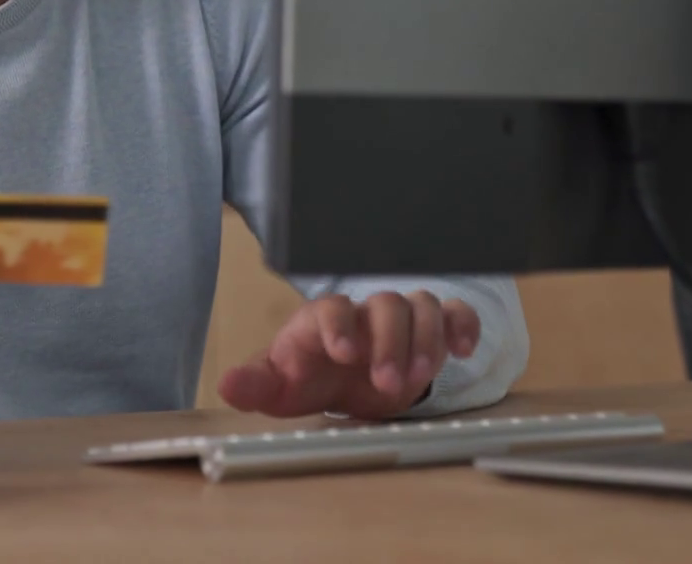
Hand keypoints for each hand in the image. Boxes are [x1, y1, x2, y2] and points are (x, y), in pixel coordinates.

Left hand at [217, 292, 480, 419]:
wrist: (342, 380)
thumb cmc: (309, 376)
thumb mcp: (280, 386)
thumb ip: (256, 384)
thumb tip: (227, 385)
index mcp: (325, 319)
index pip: (333, 307)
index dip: (340, 325)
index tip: (345, 354)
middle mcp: (365, 311)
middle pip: (386, 305)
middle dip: (391, 342)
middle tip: (389, 383)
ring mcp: (401, 318)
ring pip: (422, 305)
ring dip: (427, 338)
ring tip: (422, 377)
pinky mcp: (431, 331)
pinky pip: (455, 314)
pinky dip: (463, 326)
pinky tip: (463, 351)